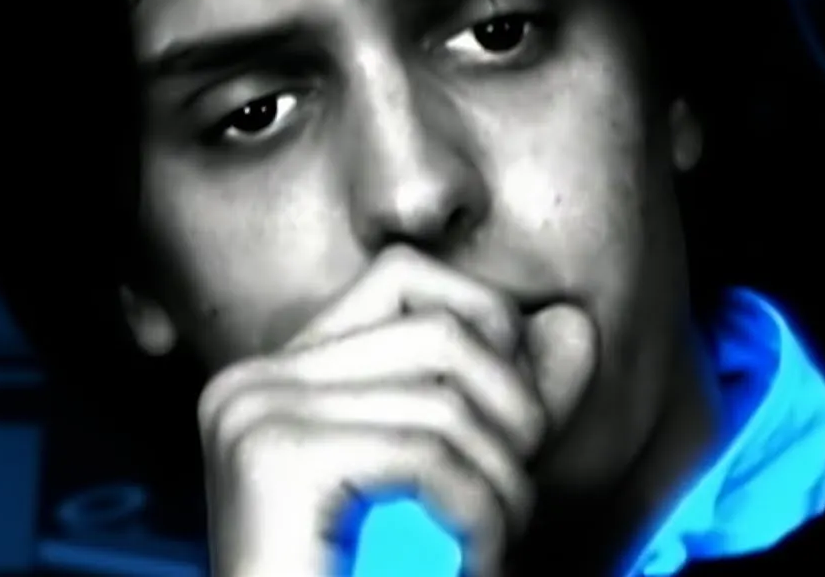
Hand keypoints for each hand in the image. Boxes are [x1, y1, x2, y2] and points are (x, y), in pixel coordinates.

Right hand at [198, 246, 596, 576]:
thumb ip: (500, 404)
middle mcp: (253, 381)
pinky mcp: (276, 459)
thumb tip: (570, 323)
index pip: (404, 276)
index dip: (486, 329)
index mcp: (278, 376)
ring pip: (445, 399)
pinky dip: (478, 515)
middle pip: (439, 331)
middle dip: (512, 414)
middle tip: (508, 499)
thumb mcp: (451, 478)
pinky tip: (469, 561)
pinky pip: (428, 453)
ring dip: (500, 484)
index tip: (513, 421)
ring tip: (485, 543)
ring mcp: (255, 414)